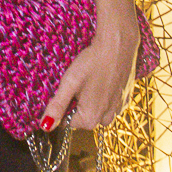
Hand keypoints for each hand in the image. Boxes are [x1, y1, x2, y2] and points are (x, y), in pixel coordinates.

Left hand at [40, 15, 140, 132]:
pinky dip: (105, 96)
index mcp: (90, 118)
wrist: (119, 45)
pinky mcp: (126, 98)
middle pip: (84, 118)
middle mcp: (106, 118)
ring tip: (91, 80)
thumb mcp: (69, 83)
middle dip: (79, 104)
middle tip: (80, 82)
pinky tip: (103, 79)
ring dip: (92, 101)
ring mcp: (119, 108)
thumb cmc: (92, 62)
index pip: (69, 122)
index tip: (67, 89)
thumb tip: (45, 126)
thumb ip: (57, 106)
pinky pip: (111, 104)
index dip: (64, 105)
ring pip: (98, 111)